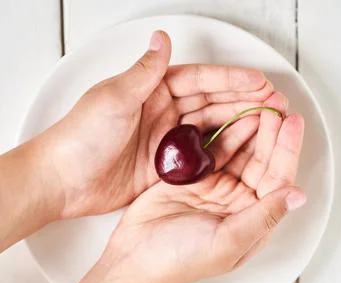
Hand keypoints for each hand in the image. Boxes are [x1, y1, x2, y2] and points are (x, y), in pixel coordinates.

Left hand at [34, 31, 271, 218]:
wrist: (64, 180)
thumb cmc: (81, 137)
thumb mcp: (114, 98)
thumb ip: (144, 72)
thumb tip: (162, 39)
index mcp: (151, 91)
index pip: (199, 80)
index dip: (229, 80)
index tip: (257, 82)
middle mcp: (162, 114)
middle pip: (209, 103)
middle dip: (241, 102)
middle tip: (271, 102)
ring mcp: (166, 142)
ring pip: (208, 129)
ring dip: (236, 126)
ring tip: (265, 124)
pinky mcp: (166, 167)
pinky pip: (199, 157)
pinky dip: (219, 154)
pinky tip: (240, 151)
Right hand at [105, 92, 305, 282]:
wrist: (138, 255)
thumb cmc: (182, 259)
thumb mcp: (228, 242)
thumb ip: (263, 217)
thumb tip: (298, 196)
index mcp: (252, 217)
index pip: (278, 178)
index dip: (287, 149)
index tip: (292, 123)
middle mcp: (238, 199)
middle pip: (261, 159)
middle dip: (271, 131)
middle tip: (275, 103)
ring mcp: (216, 185)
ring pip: (240, 150)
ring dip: (250, 126)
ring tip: (259, 102)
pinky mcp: (194, 174)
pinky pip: (213, 148)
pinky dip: (223, 131)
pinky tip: (231, 115)